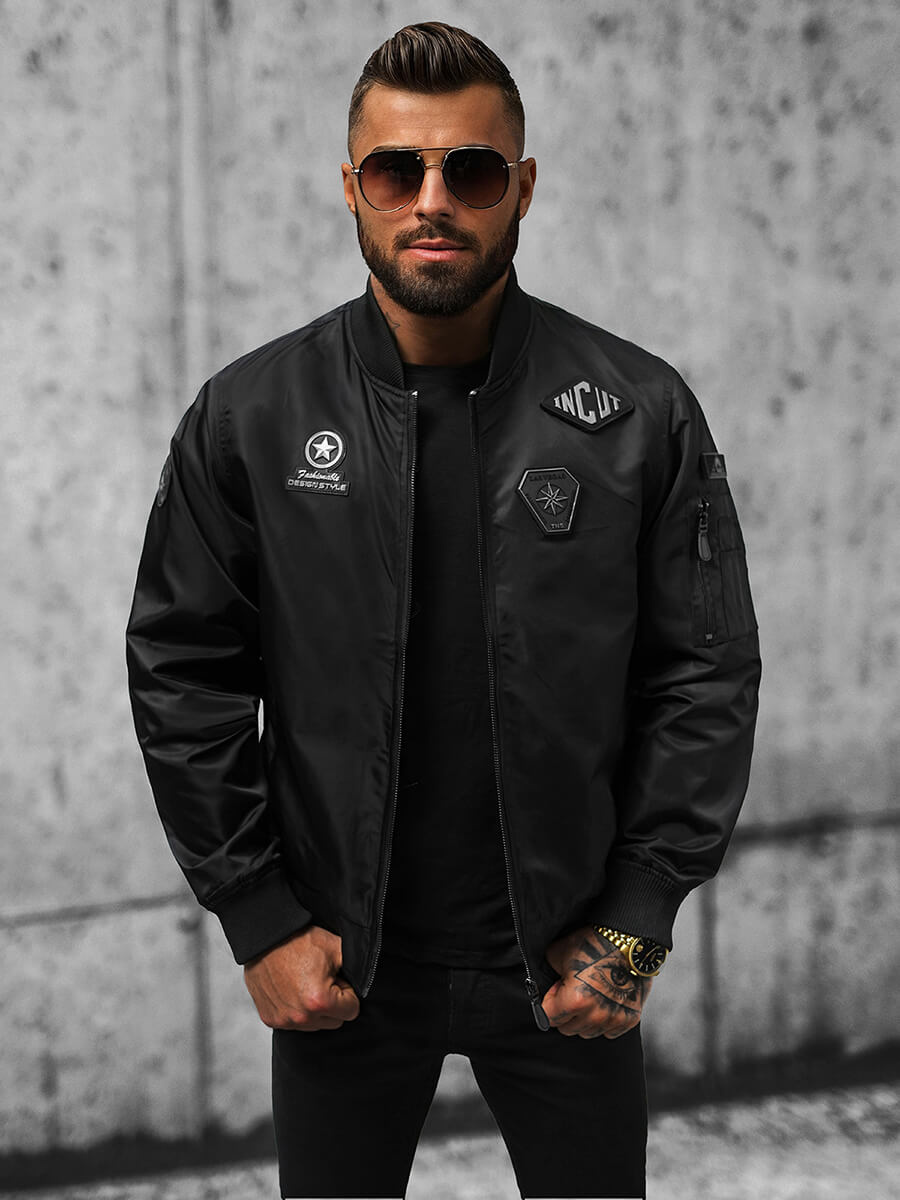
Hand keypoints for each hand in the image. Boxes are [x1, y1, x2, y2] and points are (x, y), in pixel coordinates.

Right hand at [243, 923, 359, 1030]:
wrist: (265, 938)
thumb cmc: (299, 940)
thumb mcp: (335, 947)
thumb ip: (355, 966)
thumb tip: (367, 978)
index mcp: (320, 1001)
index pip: (352, 1011)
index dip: (348, 992)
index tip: (338, 979)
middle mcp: (301, 1017)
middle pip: (334, 1021)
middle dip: (333, 1004)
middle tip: (322, 980)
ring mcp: (284, 1020)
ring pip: (315, 1024)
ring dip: (315, 1009)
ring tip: (306, 983)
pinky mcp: (271, 1019)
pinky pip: (294, 1022)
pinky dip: (297, 1010)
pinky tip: (292, 989)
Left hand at [541, 925, 652, 1039]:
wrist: (629, 941)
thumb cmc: (594, 944)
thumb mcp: (558, 953)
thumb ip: (547, 973)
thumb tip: (541, 984)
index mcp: (574, 1001)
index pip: (549, 1018)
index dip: (550, 1001)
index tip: (557, 989)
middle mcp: (594, 1015)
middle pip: (567, 1029)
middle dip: (565, 1012)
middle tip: (572, 990)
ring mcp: (613, 1018)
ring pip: (588, 1033)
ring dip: (584, 1018)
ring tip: (589, 994)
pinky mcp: (629, 1018)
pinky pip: (609, 1032)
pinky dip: (604, 1021)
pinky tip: (604, 1001)